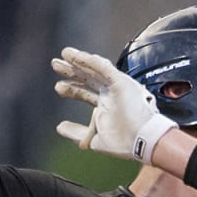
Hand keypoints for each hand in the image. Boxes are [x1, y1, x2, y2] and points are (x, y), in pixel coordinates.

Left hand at [52, 47, 176, 163]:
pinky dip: (91, 61)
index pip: (85, 93)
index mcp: (105, 107)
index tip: (58, 87)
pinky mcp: (121, 82)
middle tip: (55, 64)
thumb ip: (76, 132)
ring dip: (79, 60)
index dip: (71, 89)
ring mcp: (116, 87)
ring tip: (65, 53)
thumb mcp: (93, 138)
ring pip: (94, 69)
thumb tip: (60, 128)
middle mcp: (110, 95)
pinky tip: (78, 56)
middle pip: (87, 78)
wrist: (142, 141)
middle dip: (71, 71)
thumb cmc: (124, 142)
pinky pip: (104, 68)